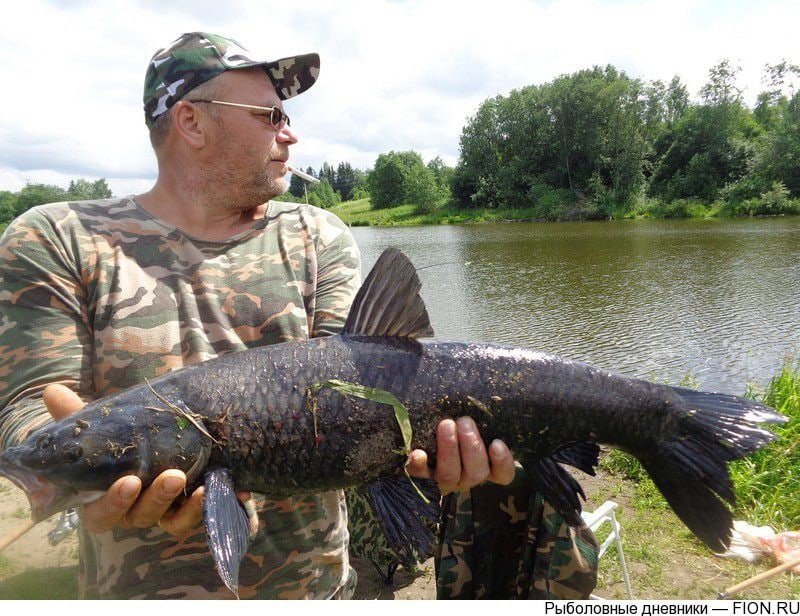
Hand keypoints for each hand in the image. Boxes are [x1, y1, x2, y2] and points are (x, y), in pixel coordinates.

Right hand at [42, 384, 249, 535]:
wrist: (178, 437)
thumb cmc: (130, 437)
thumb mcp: (107, 425)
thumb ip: (80, 415)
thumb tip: (52, 391)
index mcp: (109, 496)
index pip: (100, 513)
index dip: (112, 502)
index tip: (128, 479)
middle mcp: (139, 509)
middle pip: (141, 517)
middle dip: (156, 498)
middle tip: (172, 476)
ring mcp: (170, 512)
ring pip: (175, 521)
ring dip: (189, 507)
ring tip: (201, 484)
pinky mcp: (200, 509)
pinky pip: (209, 516)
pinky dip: (222, 503)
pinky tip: (239, 488)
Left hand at [406, 416, 514, 494]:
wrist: (416, 438)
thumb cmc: (453, 422)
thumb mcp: (467, 421)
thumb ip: (477, 413)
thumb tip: (486, 385)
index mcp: (483, 465)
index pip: (502, 474)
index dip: (503, 462)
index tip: (497, 443)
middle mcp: (466, 477)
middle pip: (476, 472)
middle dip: (472, 446)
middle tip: (465, 421)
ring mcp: (444, 481)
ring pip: (451, 475)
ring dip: (449, 450)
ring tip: (446, 425)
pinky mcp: (421, 479)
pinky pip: (421, 478)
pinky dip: (420, 467)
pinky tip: (418, 453)